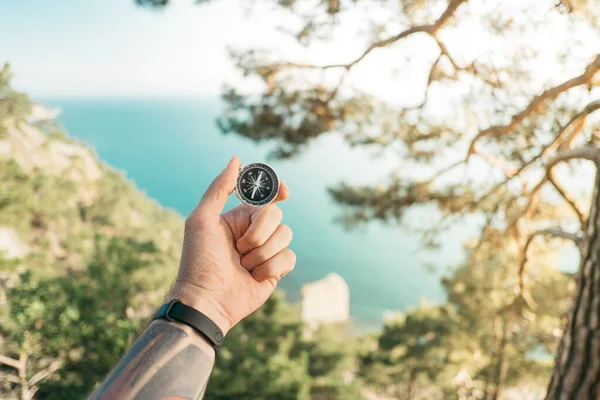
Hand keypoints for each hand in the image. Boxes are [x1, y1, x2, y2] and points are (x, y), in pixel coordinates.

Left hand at [168, 157, 294, 334]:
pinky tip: (254, 277)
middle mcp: (255, 232)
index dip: (277, 189)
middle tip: (239, 247)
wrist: (207, 300)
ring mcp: (267, 251)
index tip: (284, 191)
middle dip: (259, 232)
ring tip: (243, 265)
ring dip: (262, 253)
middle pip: (277, 215)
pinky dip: (271, 267)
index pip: (265, 196)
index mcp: (238, 217)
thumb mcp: (202, 219)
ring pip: (286, 235)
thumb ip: (220, 188)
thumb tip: (236, 159)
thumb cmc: (198, 260)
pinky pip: (289, 257)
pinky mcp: (276, 270)